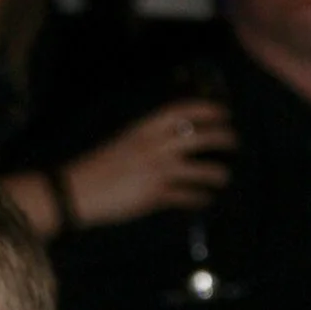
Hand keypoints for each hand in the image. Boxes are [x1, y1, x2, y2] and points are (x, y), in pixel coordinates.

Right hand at [60, 100, 234, 229]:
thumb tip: (177, 137)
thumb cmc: (98, 164)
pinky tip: (205, 199)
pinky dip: (201, 198)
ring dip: (219, 174)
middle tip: (234, 143)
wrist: (76, 190)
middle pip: (204, 136)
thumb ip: (151, 137)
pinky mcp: (156, 195)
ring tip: (223, 177)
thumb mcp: (126, 140)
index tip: (224, 113)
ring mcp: (158, 170)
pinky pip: (189, 196)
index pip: (186, 110)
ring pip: (204, 170)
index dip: (210, 110)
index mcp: (146, 127)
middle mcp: (157, 145)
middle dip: (225, 139)